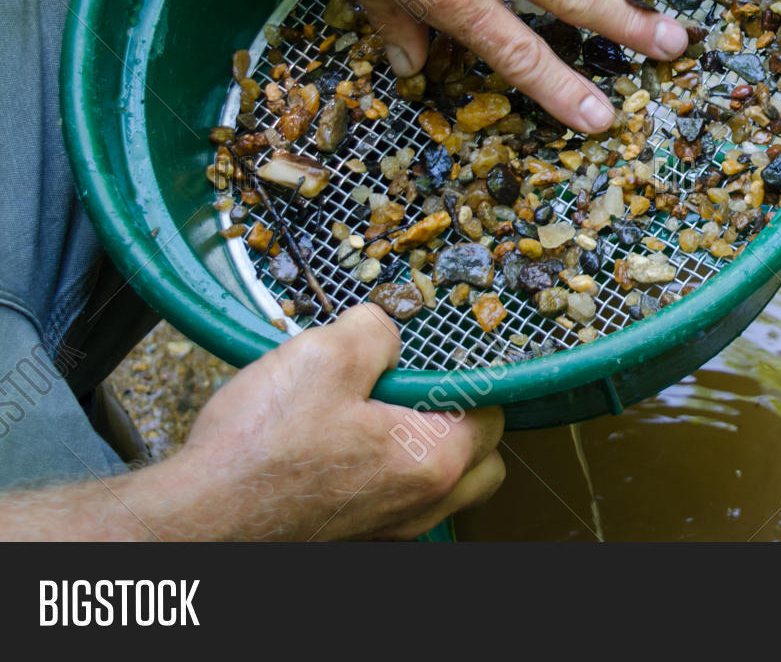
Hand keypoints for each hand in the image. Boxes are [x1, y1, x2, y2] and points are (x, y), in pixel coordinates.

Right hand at [175, 304, 504, 539]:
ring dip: (426, 451)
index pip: (494, 415)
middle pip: (480, 462)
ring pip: (440, 490)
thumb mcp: (325, 355)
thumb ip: (377, 331)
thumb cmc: (260, 450)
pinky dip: (387, 478)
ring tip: (376, 415)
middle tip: (417, 389)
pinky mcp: (352, 540)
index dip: (472, 378)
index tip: (442, 358)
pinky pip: (396, 506)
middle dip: (463, 422)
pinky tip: (345, 449)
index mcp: (433, 461)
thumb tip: (389, 333)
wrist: (195, 521)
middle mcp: (421, 506)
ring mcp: (387, 532)